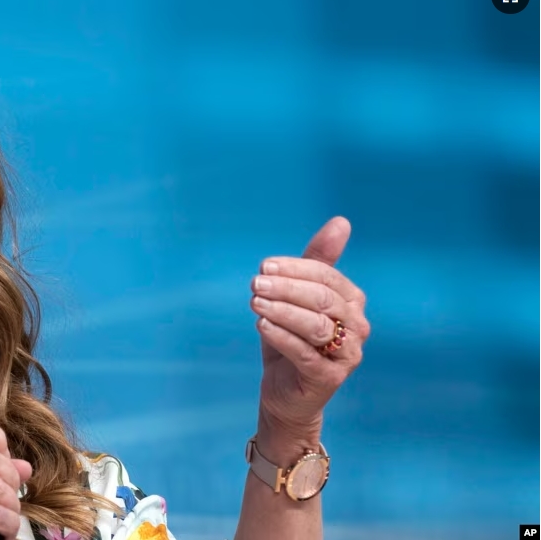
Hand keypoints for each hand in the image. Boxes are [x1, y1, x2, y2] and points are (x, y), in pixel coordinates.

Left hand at [248, 217, 370, 450]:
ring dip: (283, 310)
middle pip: (323, 299)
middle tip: (255, 282)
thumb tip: (341, 221)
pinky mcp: (329, 378)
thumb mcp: (297, 299)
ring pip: (317, 326)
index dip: (296, 269)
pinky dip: (281, 336)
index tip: (264, 265)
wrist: (285, 392)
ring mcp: (348, 355)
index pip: (327, 277)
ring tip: (255, 301)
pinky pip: (305, 353)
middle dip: (287, 288)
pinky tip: (261, 324)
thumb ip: (314, 263)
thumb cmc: (290, 340)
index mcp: (352, 302)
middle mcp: (357, 327)